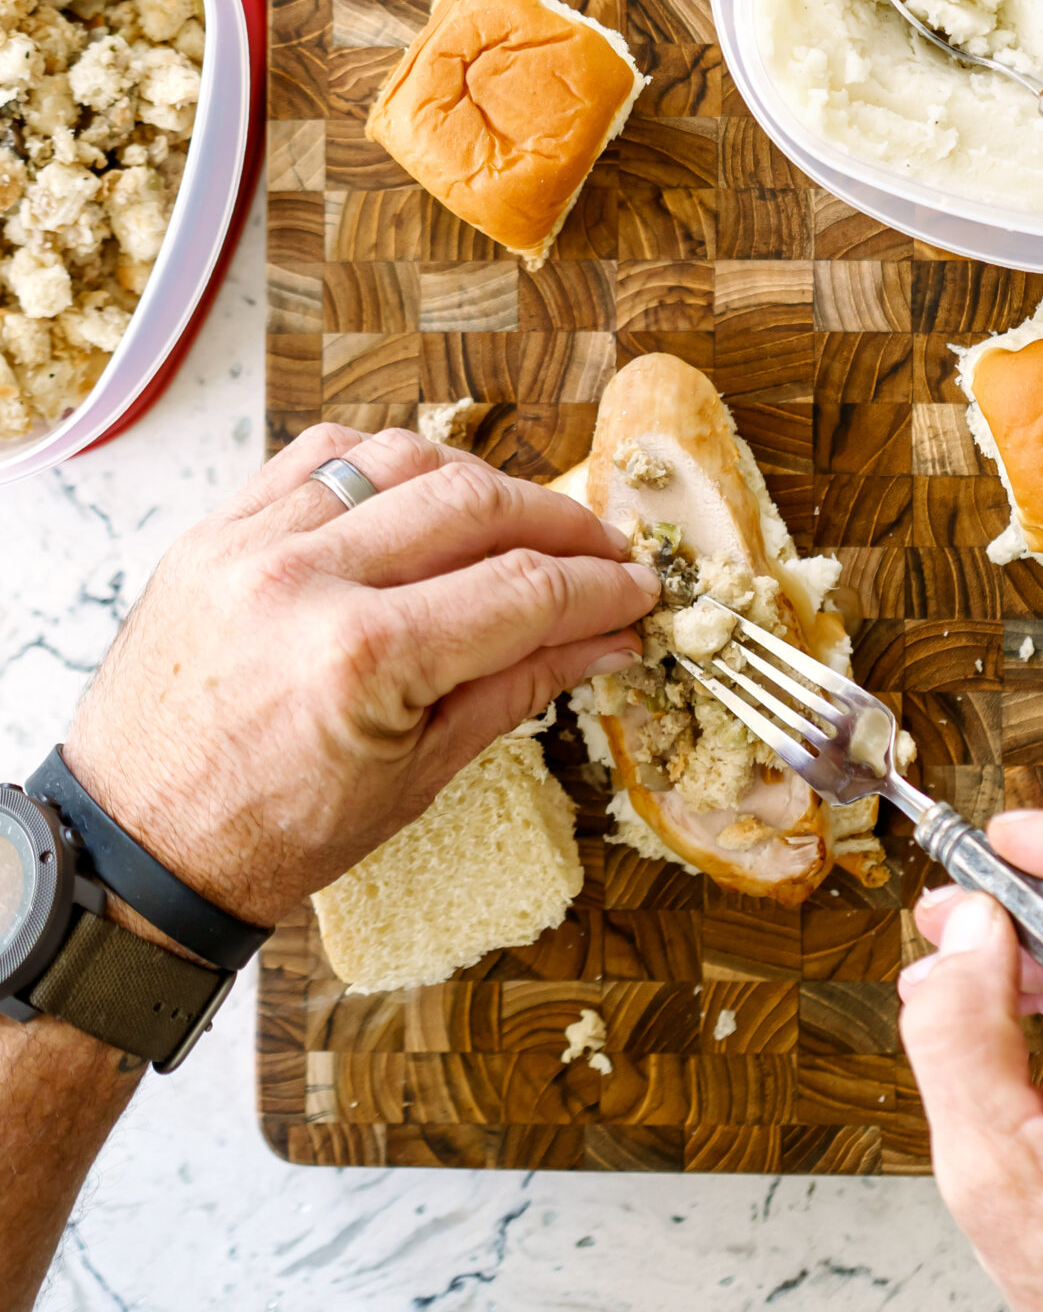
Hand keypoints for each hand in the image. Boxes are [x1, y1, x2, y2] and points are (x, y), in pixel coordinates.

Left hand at [62, 425, 656, 928]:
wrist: (134, 853)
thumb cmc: (271, 837)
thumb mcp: (417, 777)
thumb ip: (518, 687)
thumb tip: (606, 638)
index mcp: (362, 659)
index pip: (522, 590)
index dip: (598, 586)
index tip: (639, 588)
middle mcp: (304, 581)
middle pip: (473, 503)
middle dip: (557, 523)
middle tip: (601, 552)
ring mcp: (250, 545)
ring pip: (398, 459)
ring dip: (475, 480)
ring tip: (516, 522)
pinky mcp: (213, 533)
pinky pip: (318, 458)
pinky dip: (382, 463)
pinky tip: (418, 494)